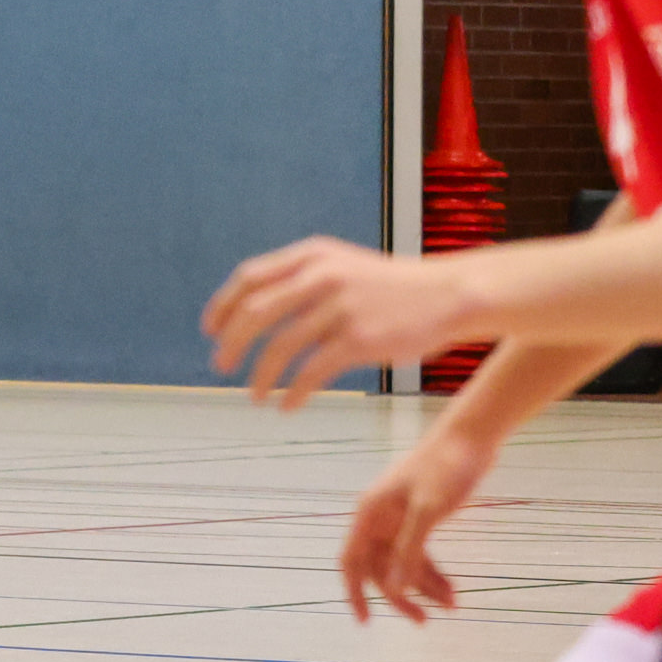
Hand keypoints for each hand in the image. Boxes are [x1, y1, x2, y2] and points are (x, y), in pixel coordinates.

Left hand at [201, 235, 475, 409]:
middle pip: (255, 313)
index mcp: (312, 256)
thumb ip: (303, 279)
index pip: (249, 277)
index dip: (223, 306)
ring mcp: (339, 307)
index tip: (211, 331)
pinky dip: (293, 393)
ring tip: (256, 396)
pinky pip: (310, 372)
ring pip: (279, 347)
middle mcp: (321, 276)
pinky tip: (288, 406)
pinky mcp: (358, 339)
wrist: (450, 295)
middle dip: (230, 343)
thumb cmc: (393, 288)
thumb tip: (254, 309)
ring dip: (261, 376)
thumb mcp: (344, 265)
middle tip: (220, 367)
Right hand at [338, 425, 498, 622]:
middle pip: (381, 569)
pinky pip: (420, 552)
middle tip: (423, 621)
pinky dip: (434, 571)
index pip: (351, 562)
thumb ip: (409, 550)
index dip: (355, 593)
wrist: (471, 436)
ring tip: (452, 605)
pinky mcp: (420, 516)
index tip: (365, 623)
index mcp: (370, 514)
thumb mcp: (428, 510)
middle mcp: (379, 519)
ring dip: (423, 586)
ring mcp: (399, 518)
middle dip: (400, 597)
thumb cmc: (445, 468)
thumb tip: (394, 591)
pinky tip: (451, 588)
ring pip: (403, 563)